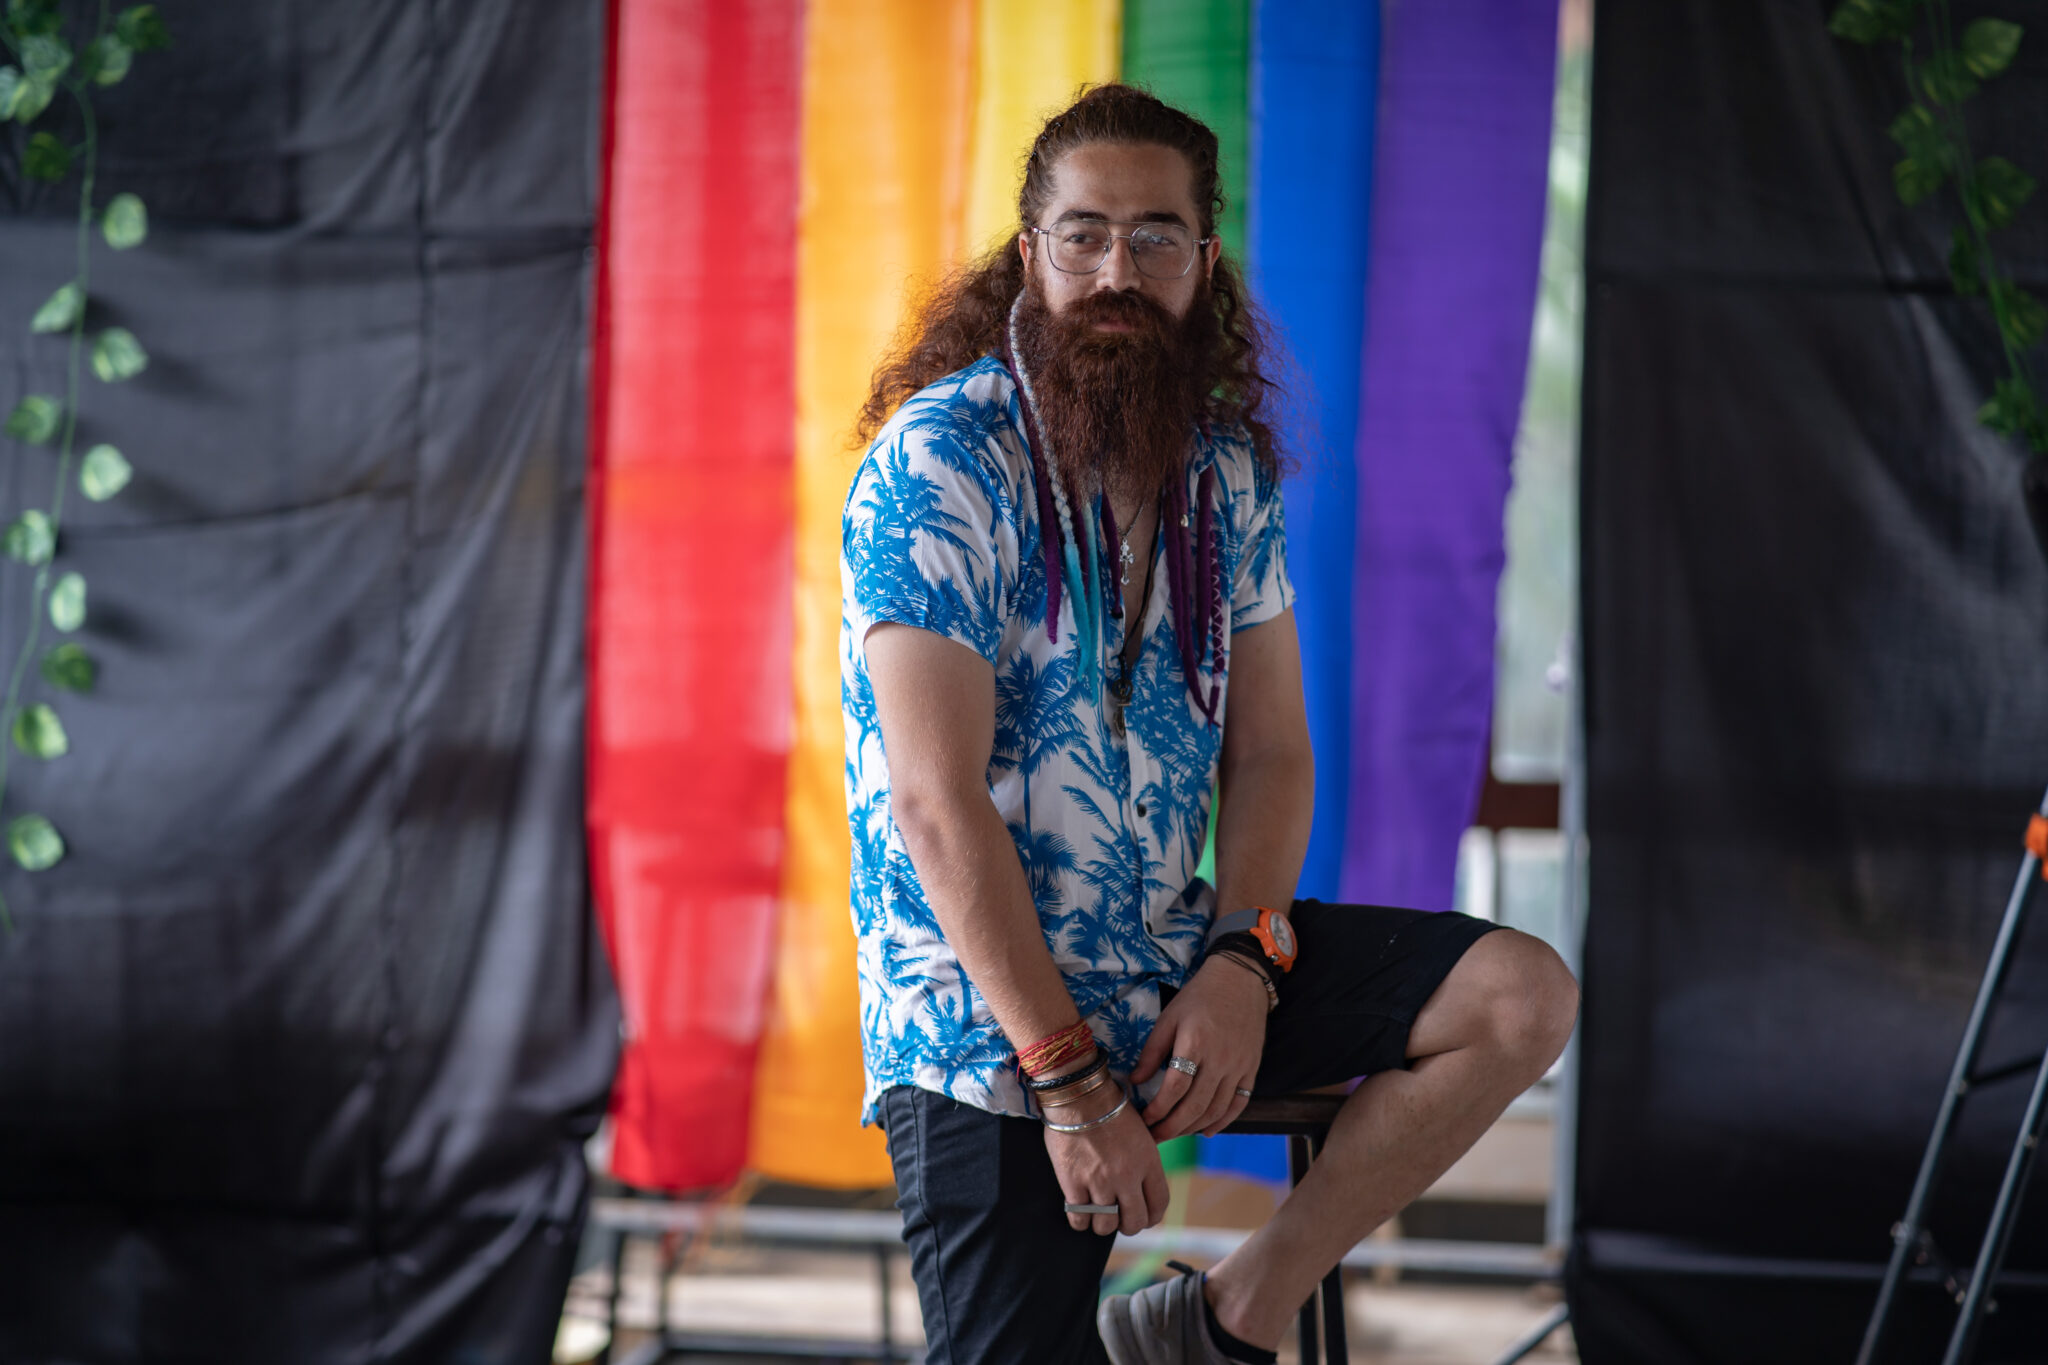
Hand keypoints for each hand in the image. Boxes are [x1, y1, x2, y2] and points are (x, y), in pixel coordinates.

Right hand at [1044, 1088, 1169, 1237]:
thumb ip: (1144, 1162)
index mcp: (1148, 1162)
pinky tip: (1080, 1211)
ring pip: (1106, 1226)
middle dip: (1128, 1225)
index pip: (1159, 1205)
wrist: (1079, 1094)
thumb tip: (1143, 1186)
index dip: (1151, 1217)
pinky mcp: (1073, 1183)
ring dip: (1103, 1224)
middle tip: (1120, 1218)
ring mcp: (1099, 1182)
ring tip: (1098, 1213)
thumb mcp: (1141, 1133)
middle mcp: (1127, 1176)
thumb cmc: (1109, 1108)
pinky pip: (1079, 1218)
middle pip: (1134, 1222)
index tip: (1144, 1217)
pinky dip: (1080, 1220)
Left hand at [1133, 956, 1267, 1139]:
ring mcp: (1239, 1067)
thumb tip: (1135, 1082)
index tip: (1144, 1119)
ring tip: (1174, 1133)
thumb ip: (1152, 1052)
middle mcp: (1220, 1059)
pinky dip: (1222, 1122)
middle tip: (1154, 1137)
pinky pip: (1238, 1104)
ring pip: (1216, 1110)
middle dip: (1171, 1127)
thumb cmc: (1199, 997)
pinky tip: (1206, 1131)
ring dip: (1193, 1128)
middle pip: (1195, 1106)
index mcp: (1195, 1044)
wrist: (1240, 981)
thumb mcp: (1169, 1018)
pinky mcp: (1251, 1069)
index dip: (1157, 1110)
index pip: (1175, 1088)